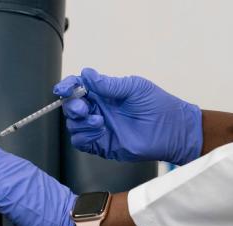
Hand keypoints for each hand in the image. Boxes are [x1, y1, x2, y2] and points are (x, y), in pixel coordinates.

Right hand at [54, 68, 202, 164]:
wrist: (171, 131)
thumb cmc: (157, 105)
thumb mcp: (134, 88)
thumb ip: (108, 84)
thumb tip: (86, 74)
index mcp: (104, 93)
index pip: (78, 87)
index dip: (67, 87)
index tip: (62, 89)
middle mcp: (98, 109)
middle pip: (71, 106)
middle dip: (72, 106)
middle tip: (84, 107)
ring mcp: (98, 128)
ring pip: (73, 124)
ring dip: (80, 122)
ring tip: (99, 121)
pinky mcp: (100, 144)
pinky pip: (80, 141)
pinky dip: (84, 136)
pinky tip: (99, 131)